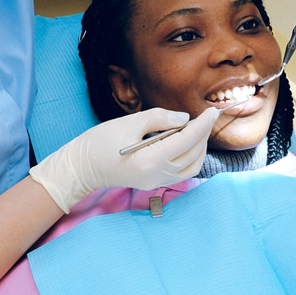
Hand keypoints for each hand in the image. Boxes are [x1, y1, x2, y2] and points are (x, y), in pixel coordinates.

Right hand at [29, 107, 217, 212]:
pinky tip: (186, 144)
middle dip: (203, 134)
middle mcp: (157, 175)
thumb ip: (160, 118)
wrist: (82, 167)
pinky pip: (182, 173)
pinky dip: (190, 158)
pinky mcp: (154, 184)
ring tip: (196, 129)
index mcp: (151, 159)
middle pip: (193, 153)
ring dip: (199, 147)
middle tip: (204, 117)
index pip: (188, 140)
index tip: (213, 111)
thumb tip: (185, 118)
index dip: (203, 124)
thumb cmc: (101, 141)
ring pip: (192, 167)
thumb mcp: (130, 122)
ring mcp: (156, 182)